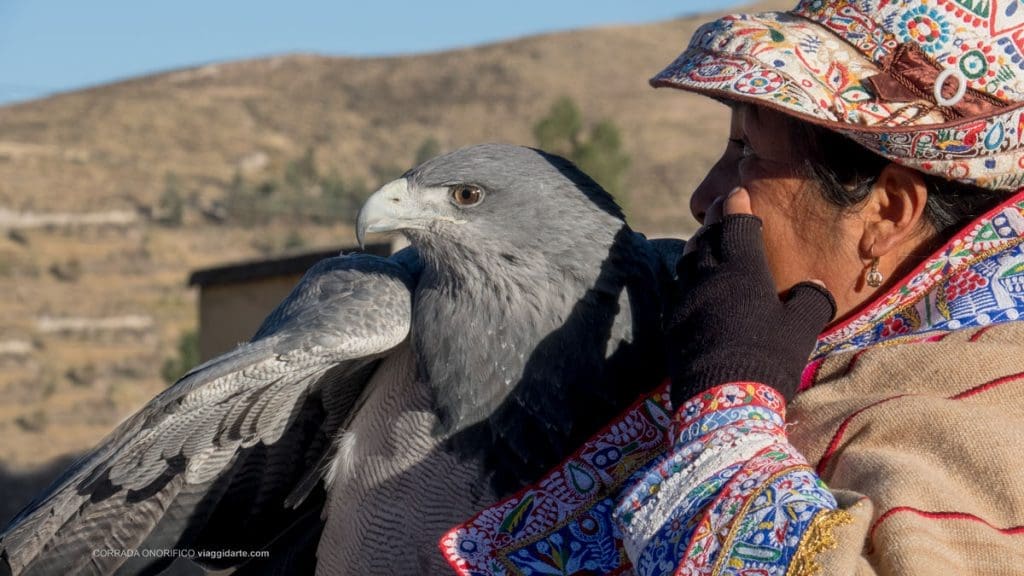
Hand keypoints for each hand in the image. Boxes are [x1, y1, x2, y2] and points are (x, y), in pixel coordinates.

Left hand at [666, 188, 835, 407]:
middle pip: (707, 236)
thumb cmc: (769, 356)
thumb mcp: (801, 327)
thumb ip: (811, 300)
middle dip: (715, 220)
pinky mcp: (670, 321)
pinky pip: (677, 289)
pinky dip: (687, 280)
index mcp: (741, 267)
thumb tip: (816, 285)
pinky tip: (693, 286)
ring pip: (687, 260)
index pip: (736, 223)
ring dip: (698, 248)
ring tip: (705, 243)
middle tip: (720, 210)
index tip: (737, 194)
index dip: (737, 205)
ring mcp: (684, 297)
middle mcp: (708, 275)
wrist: (723, 399)